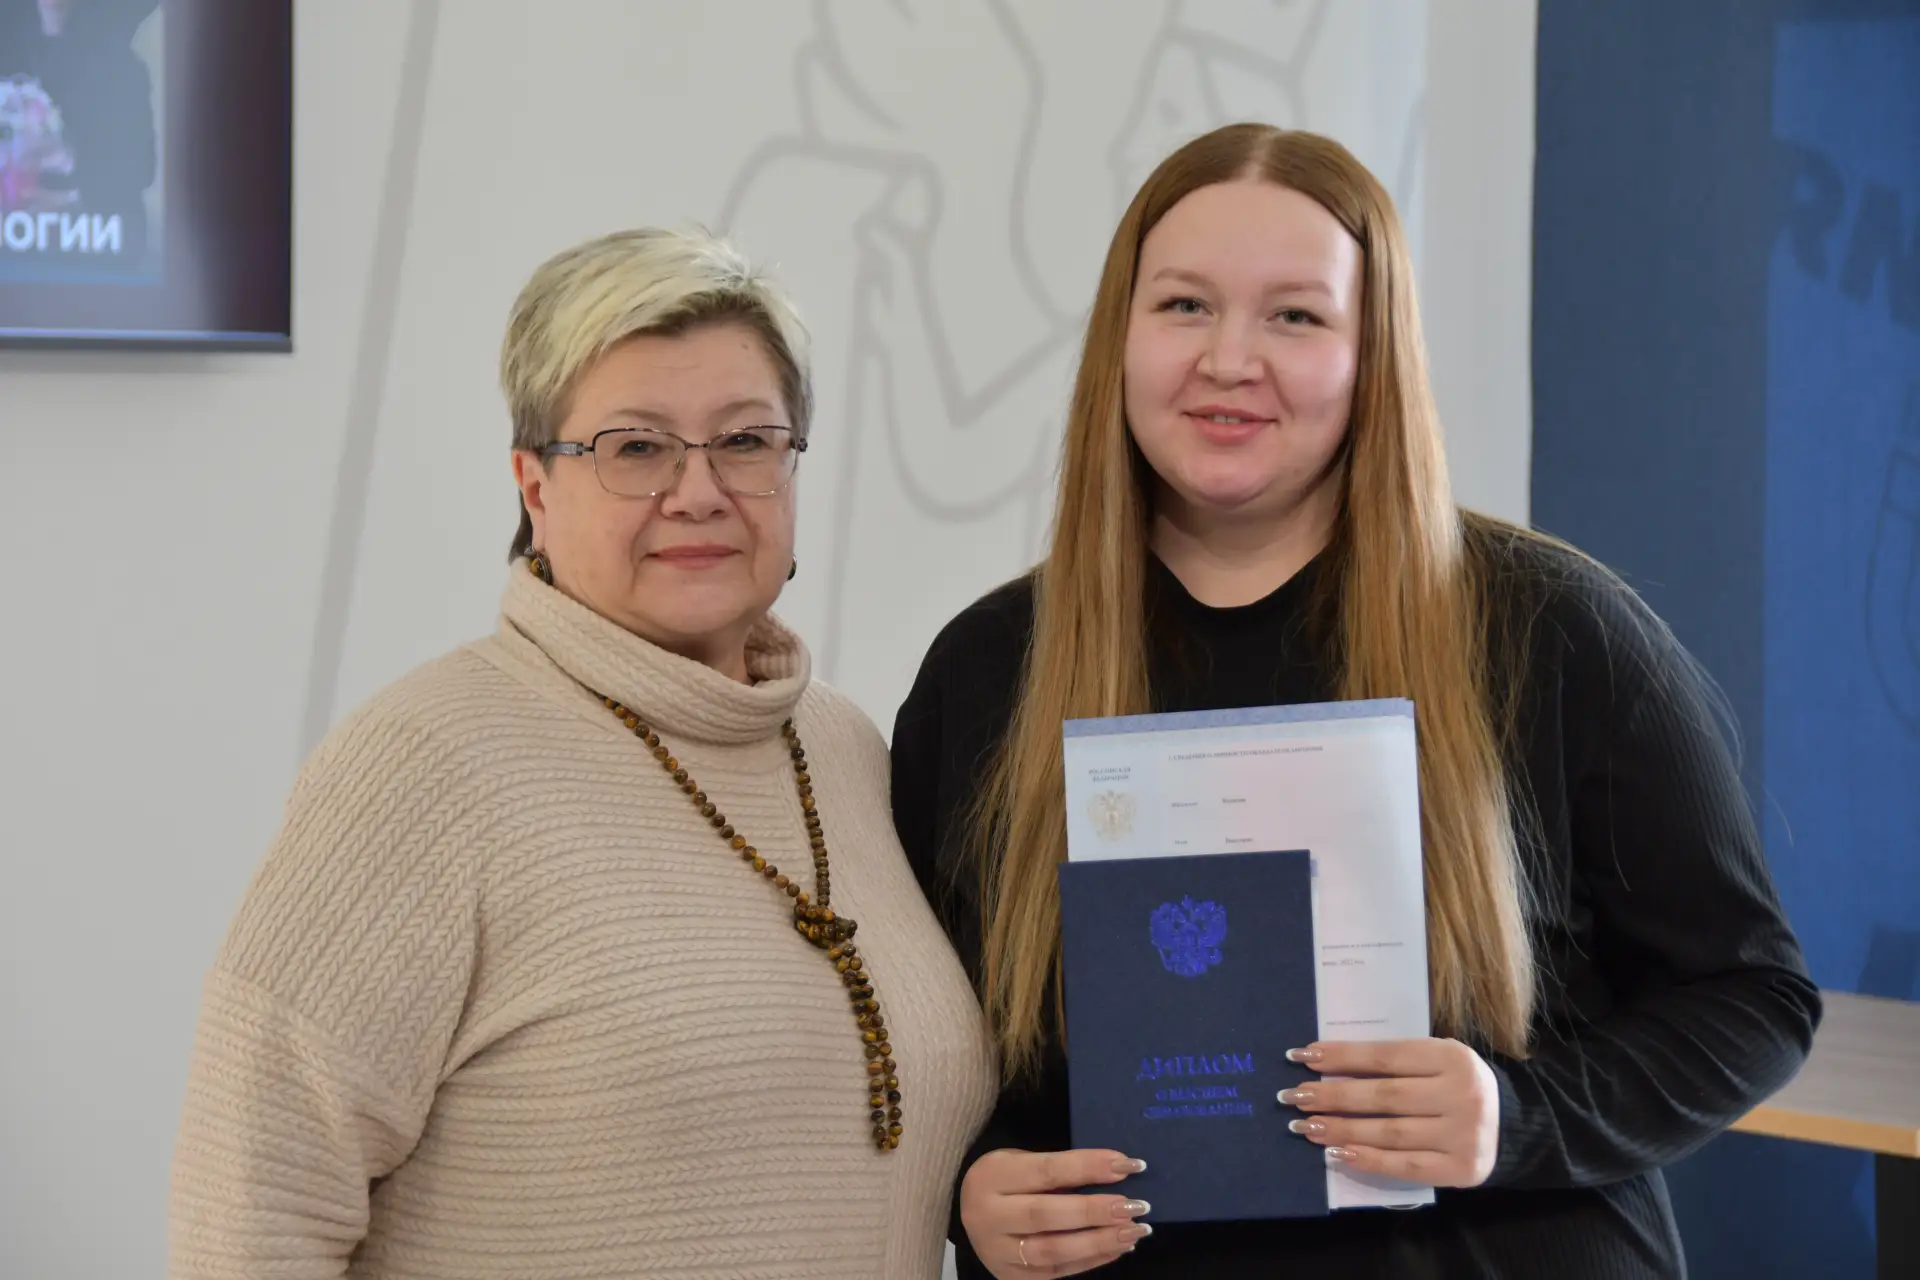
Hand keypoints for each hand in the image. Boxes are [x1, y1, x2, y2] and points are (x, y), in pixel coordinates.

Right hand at [958, 1147, 1153, 1277]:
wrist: (969, 1212)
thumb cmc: (1007, 1180)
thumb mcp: (1023, 1162)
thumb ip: (1062, 1170)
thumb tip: (1119, 1172)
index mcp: (992, 1177)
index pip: (1047, 1171)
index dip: (1090, 1167)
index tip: (1128, 1165)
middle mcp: (989, 1216)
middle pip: (1046, 1215)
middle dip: (1095, 1211)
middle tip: (1135, 1206)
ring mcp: (998, 1252)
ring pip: (1052, 1251)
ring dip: (1099, 1242)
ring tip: (1135, 1231)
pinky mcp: (1011, 1277)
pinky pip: (1056, 1272)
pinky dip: (1091, 1260)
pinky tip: (1118, 1248)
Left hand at [1279, 1038, 1501, 1186]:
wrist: (1512, 1125)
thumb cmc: (1456, 1085)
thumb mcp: (1435, 1059)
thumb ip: (1392, 1060)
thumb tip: (1325, 1061)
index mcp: (1452, 1057)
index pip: (1385, 1056)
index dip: (1341, 1056)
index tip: (1302, 1057)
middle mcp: (1461, 1094)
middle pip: (1383, 1096)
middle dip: (1332, 1096)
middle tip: (1293, 1097)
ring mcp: (1464, 1135)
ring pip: (1389, 1132)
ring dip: (1341, 1130)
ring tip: (1306, 1126)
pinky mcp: (1461, 1169)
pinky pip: (1404, 1165)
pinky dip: (1366, 1160)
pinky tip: (1336, 1154)